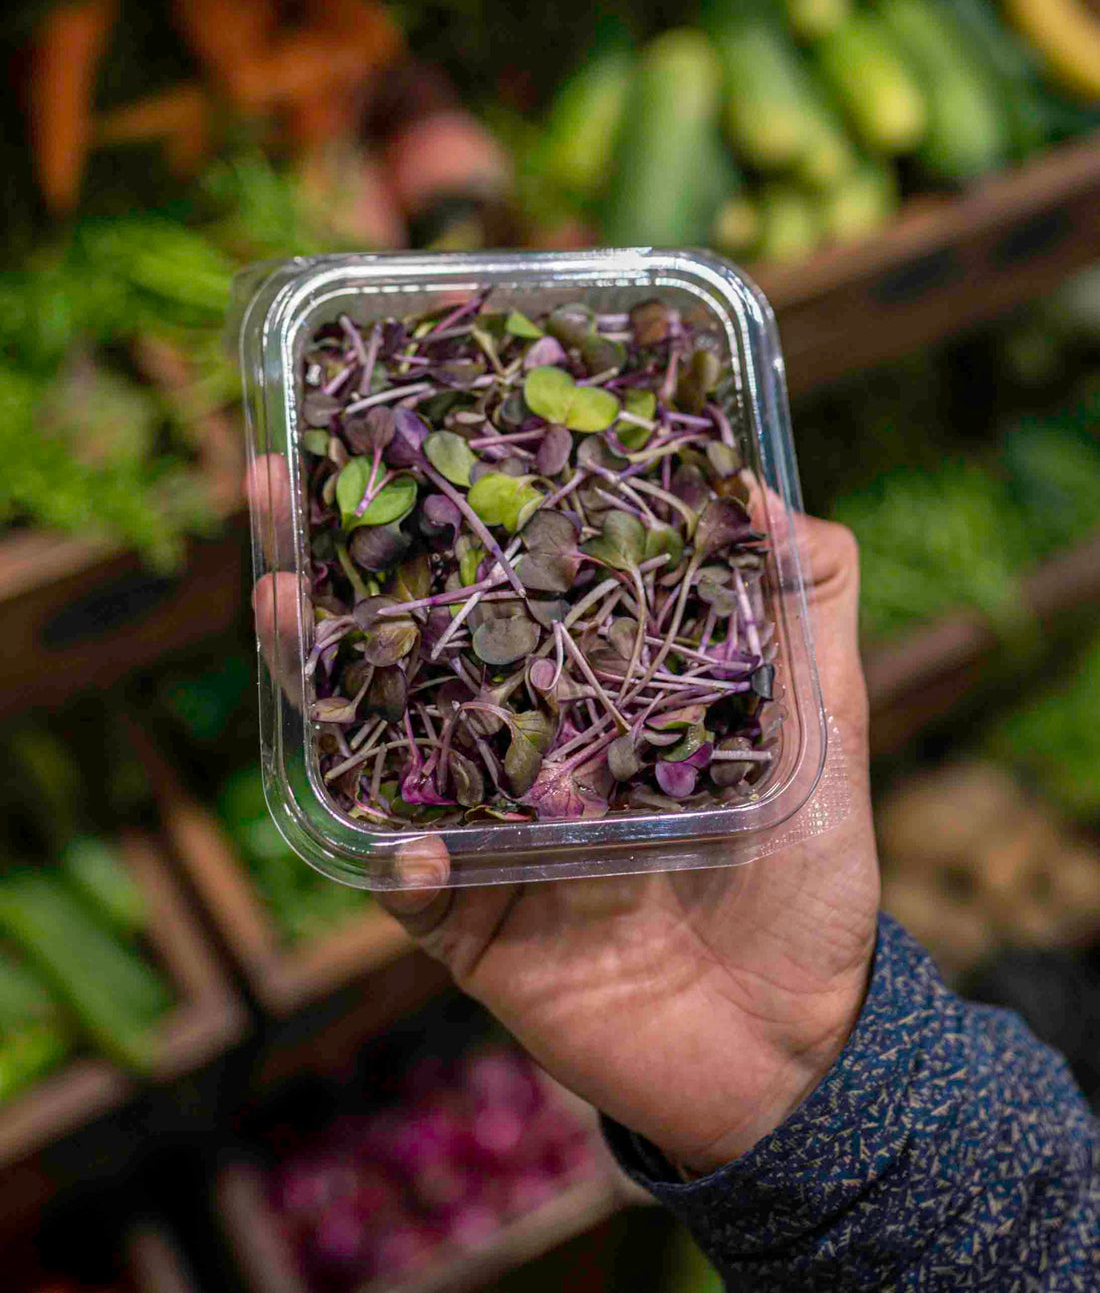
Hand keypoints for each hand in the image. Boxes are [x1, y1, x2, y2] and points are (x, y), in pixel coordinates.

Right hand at [253, 454, 878, 1173]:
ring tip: (277, 603)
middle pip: (419, 647)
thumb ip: (811, 612)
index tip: (413, 429)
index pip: (510, 582)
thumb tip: (767, 489)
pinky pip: (411, 892)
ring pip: (382, 749)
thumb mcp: (832, 728)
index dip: (459, 512)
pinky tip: (402, 840)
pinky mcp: (470, 927)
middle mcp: (524, 748)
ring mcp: (488, 833)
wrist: (793, 1047)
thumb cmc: (811, 879)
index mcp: (594, 690)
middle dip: (345, 568)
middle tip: (281, 488)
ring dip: (321, 681)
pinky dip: (395, 866)